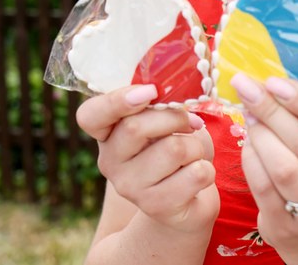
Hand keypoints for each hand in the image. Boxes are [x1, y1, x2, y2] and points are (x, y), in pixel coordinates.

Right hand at [75, 84, 219, 233]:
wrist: (185, 203)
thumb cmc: (174, 151)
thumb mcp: (162, 122)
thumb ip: (159, 105)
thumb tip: (176, 96)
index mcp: (107, 134)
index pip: (90, 115)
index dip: (117, 100)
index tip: (150, 91)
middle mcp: (110, 162)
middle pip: (135, 126)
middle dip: (176, 117)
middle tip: (191, 123)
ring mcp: (130, 187)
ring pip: (173, 149)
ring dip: (196, 147)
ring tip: (193, 156)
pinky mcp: (156, 206)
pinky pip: (196, 173)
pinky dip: (208, 170)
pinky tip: (197, 177)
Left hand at [231, 74, 297, 264]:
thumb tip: (273, 85)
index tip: (275, 82)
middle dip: (273, 111)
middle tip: (249, 88)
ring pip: (285, 167)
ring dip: (261, 134)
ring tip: (250, 115)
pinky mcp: (287, 229)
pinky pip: (263, 187)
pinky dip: (251, 159)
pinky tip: (248, 143)